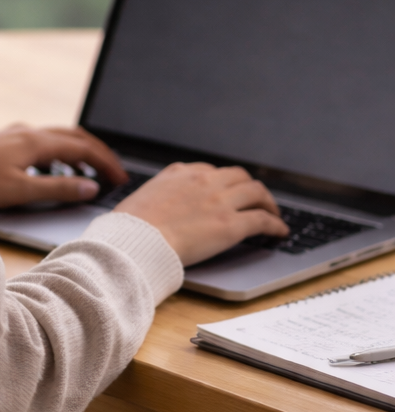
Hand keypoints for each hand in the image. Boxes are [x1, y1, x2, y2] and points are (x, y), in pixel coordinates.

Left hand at [0, 123, 127, 209]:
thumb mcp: (21, 190)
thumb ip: (58, 189)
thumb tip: (91, 187)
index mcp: (36, 141)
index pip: (83, 148)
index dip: (106, 163)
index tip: (121, 180)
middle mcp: (28, 132)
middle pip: (74, 137)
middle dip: (98, 153)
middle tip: (114, 173)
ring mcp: (15, 135)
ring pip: (58, 138)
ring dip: (79, 153)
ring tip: (90, 173)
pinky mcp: (3, 142)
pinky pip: (42, 143)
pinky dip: (59, 155)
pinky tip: (54, 172)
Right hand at [118, 162, 287, 266]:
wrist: (136, 240)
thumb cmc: (132, 226)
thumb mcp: (143, 196)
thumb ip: (160, 192)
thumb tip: (161, 202)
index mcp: (181, 173)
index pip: (211, 171)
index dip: (224, 182)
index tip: (228, 191)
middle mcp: (204, 181)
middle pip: (239, 176)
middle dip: (250, 187)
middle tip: (256, 199)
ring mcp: (220, 202)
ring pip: (256, 192)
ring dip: (268, 202)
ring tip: (273, 213)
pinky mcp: (231, 226)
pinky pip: (262, 220)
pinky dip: (275, 224)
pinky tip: (280, 231)